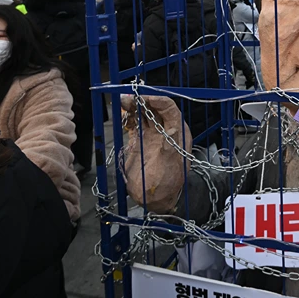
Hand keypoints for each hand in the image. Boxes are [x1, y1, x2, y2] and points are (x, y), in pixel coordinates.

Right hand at [120, 94, 191, 213]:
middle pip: (154, 108)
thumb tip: (174, 128)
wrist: (156, 199)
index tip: (144, 98)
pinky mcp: (139, 142)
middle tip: (128, 98)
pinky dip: (127, 118)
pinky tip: (121, 113)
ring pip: (142, 114)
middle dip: (142, 101)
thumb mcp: (171, 164)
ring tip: (122, 102)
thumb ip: (170, 146)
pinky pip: (133, 125)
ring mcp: (152, 135)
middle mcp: (165, 131)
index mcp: (178, 132)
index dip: (157, 100)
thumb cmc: (168, 182)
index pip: (169, 109)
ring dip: (133, 107)